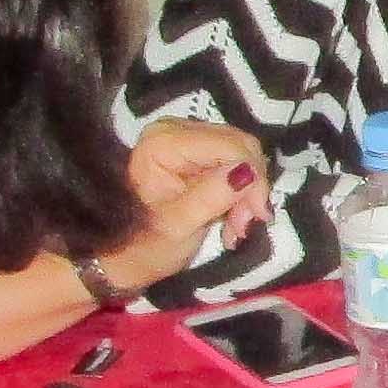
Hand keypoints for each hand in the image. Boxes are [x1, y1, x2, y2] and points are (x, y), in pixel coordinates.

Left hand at [113, 122, 272, 284]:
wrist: (129, 256)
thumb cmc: (147, 245)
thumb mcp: (179, 225)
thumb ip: (211, 197)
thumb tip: (247, 173)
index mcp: (164, 142)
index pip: (230, 145)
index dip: (253, 178)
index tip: (257, 216)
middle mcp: (177, 130)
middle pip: (241, 146)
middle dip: (251, 187)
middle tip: (244, 224)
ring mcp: (189, 138)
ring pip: (245, 155)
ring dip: (249, 193)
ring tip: (236, 226)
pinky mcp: (200, 151)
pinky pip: (238, 164)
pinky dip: (242, 192)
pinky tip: (233, 217)